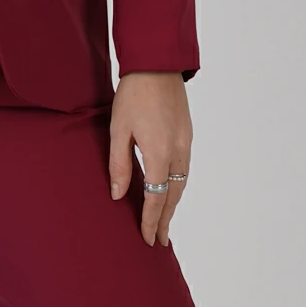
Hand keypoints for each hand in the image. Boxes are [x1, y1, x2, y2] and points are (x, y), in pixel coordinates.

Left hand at [108, 72, 191, 246]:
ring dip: (173, 205)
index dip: (151, 220)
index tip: (148, 238)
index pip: (155, 198)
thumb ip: (119, 165)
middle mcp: (177, 152)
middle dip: (166, 220)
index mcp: (158, 153)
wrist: (157, 65)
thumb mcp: (118, 130)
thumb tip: (118, 195)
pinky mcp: (187, 135)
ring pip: (181, 184)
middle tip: (160, 241)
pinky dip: (177, 187)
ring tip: (165, 222)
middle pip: (173, 196)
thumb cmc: (132, 95)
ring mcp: (185, 143)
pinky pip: (184, 170)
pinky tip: (170, 192)